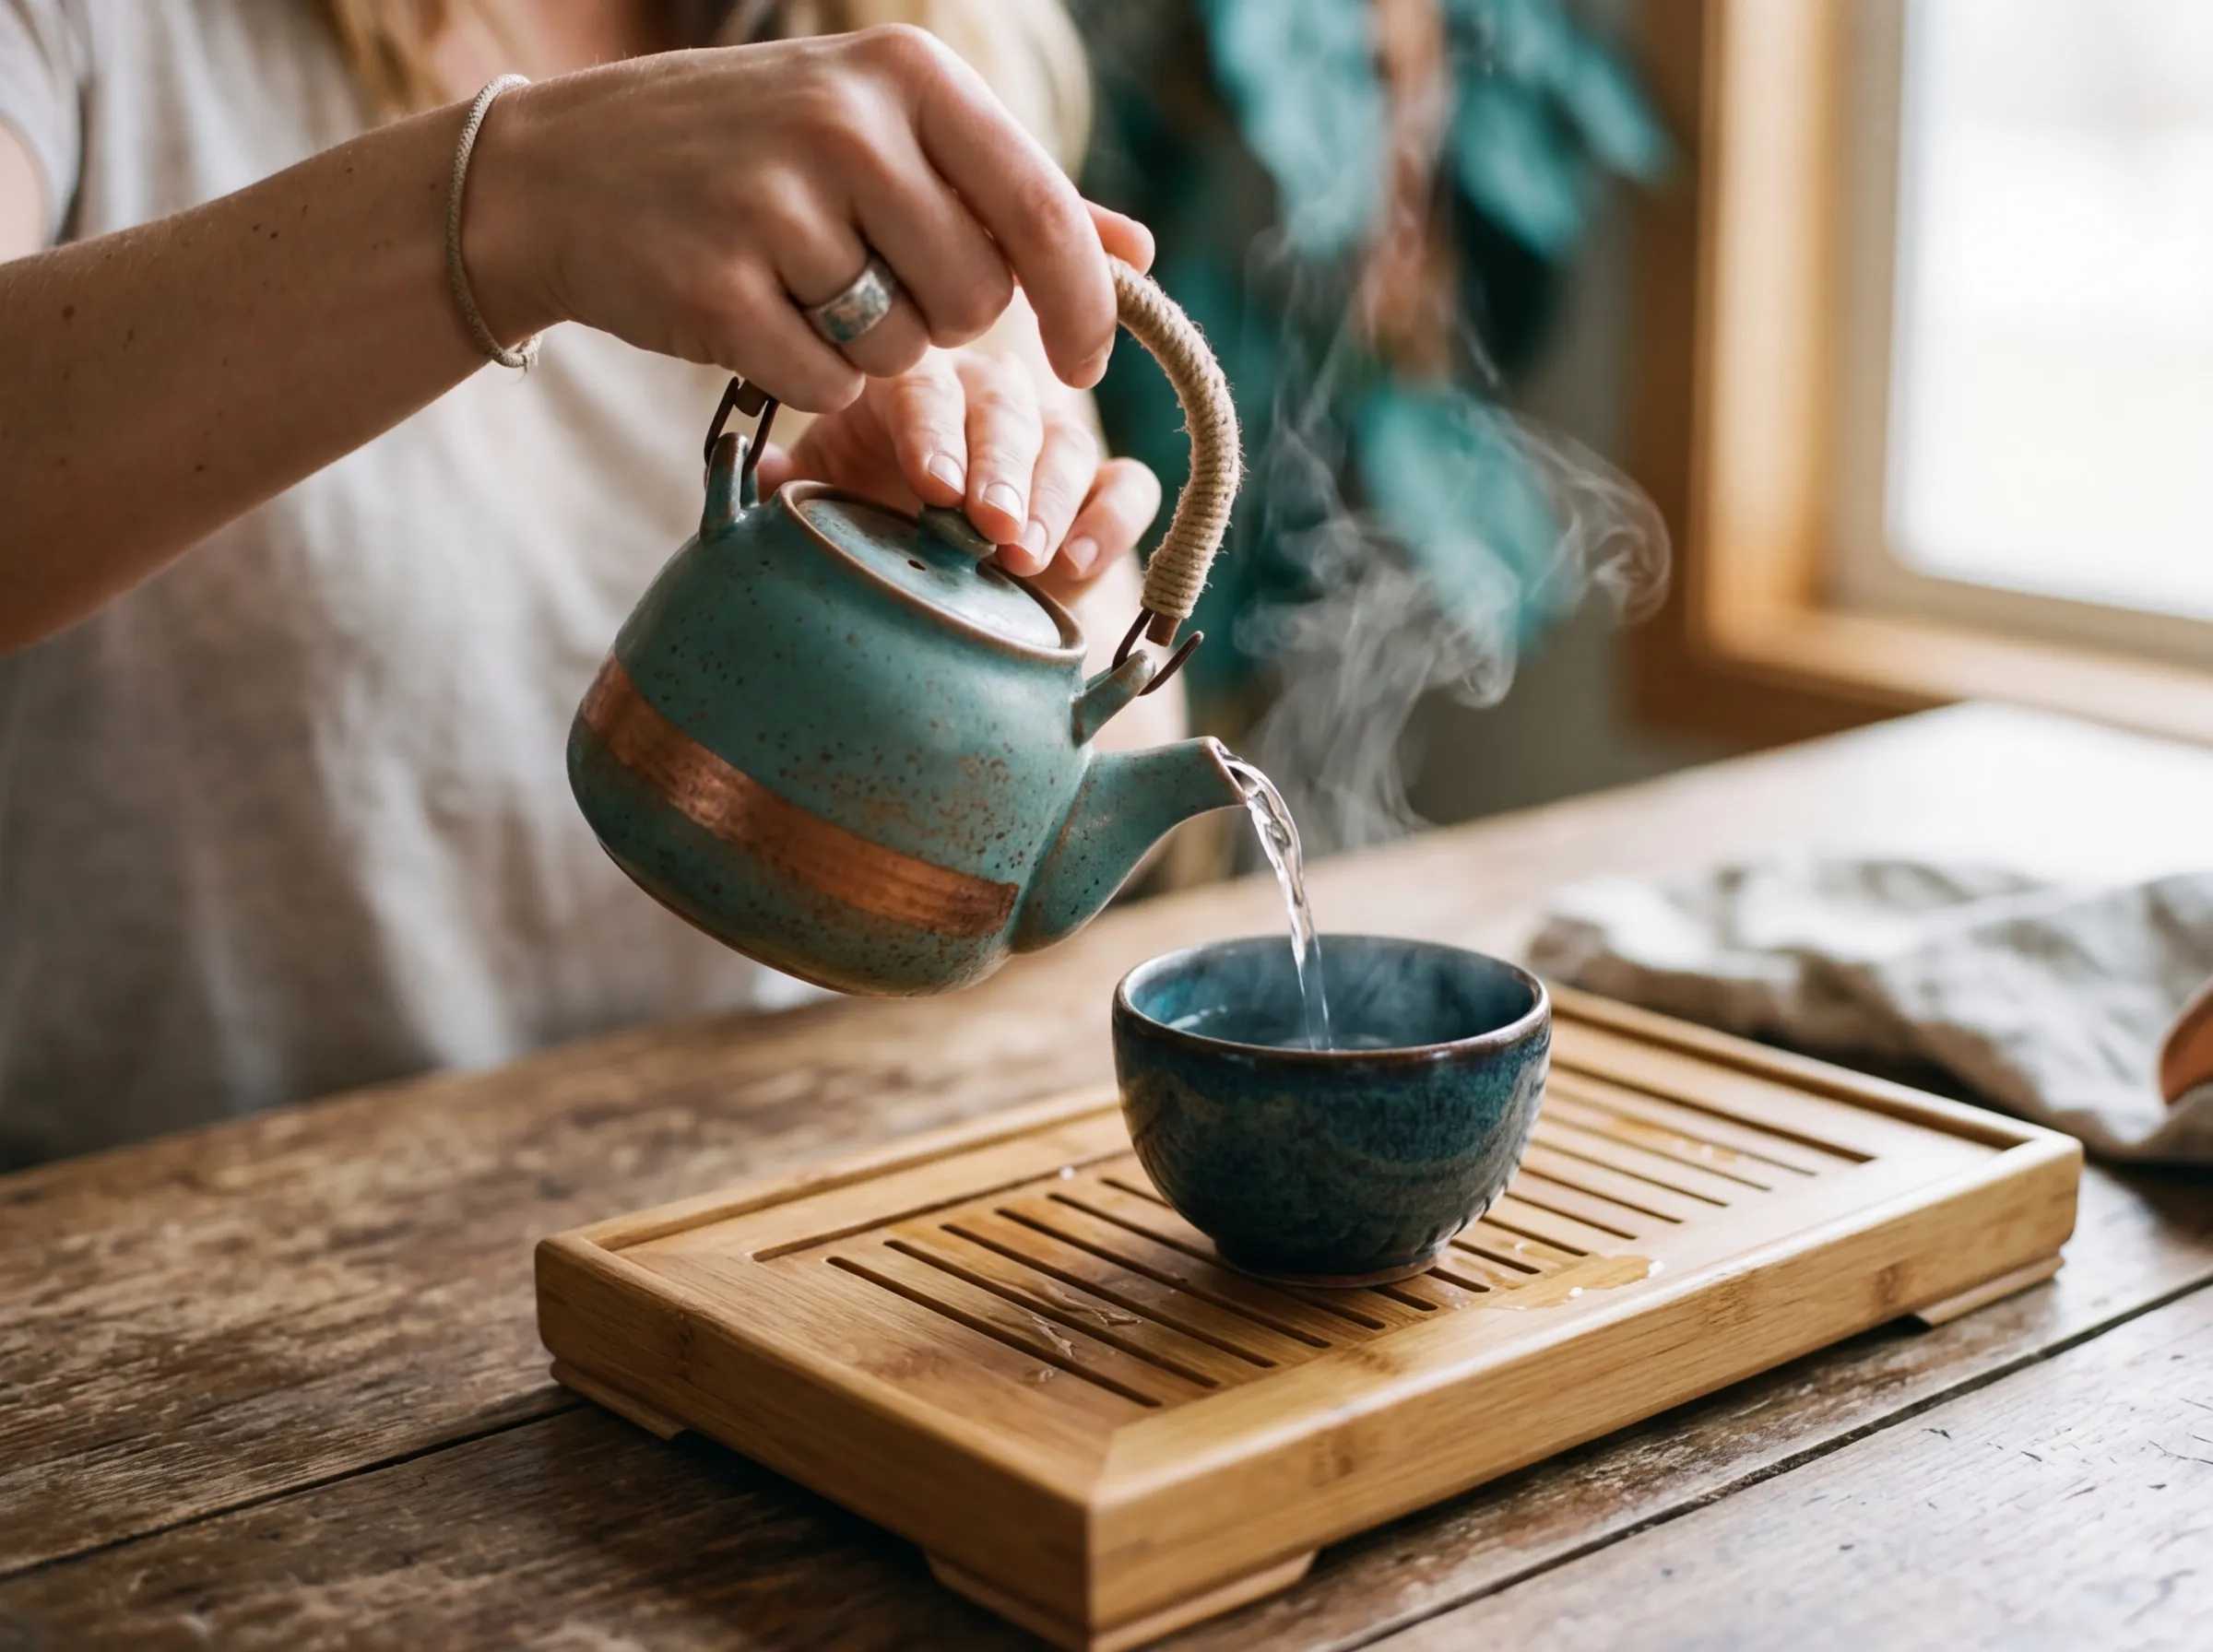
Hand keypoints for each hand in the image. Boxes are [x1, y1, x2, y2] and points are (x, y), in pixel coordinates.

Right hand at [466, 26, 1153, 411]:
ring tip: (799, 282)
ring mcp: (775, 204)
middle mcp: (847, 124)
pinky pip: (827, 384)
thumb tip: (1138, 254)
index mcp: (909, 74)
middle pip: (977, 299)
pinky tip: (755, 314)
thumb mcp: (883, 132)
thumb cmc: (748, 154)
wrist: (562, 173)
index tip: (1089, 368)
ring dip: (870, 347)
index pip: (1045, 215)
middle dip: (941, 317)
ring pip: (905, 352)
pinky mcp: (717, 289)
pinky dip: (807, 376)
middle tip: (870, 277)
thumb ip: (1011, 192)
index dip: (1085, 311)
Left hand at [754, 346, 1163, 607]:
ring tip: (1025, 557)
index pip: (923, 389)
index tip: (933, 487)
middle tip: (990, 525)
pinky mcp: (1101, 491)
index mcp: (906, 391)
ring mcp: (1047, 441)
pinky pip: (1127, 488)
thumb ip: (792, 492)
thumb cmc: (863, 530)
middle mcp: (982, 400)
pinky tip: (1080, 564)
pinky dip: (1111, 521)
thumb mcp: (818, 508)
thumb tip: (765, 479)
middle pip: (1003, 409)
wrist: (922, 589)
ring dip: (1050, 500)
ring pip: (1065, 444)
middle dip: (999, 468)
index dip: (932, 433)